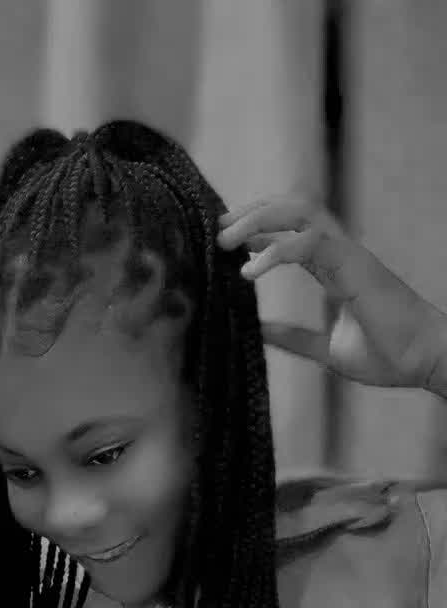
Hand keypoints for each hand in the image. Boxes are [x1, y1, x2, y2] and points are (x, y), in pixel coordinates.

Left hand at [217, 195, 446, 393]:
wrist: (424, 362)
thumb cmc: (388, 355)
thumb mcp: (326, 349)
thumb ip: (294, 338)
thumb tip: (260, 332)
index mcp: (334, 269)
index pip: (292, 233)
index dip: (259, 231)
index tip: (229, 242)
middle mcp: (340, 254)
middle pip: (292, 211)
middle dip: (253, 214)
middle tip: (218, 231)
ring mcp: (348, 255)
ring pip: (300, 212)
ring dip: (259, 219)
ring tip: (227, 240)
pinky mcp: (355, 265)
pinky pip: (310, 242)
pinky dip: (277, 251)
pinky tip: (251, 270)